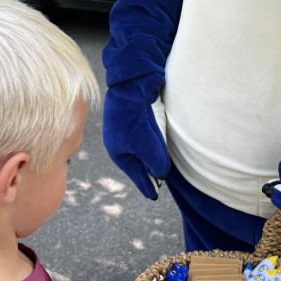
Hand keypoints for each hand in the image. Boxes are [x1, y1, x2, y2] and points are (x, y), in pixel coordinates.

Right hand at [103, 80, 170, 199]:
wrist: (130, 83)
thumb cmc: (134, 117)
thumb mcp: (147, 145)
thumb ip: (155, 163)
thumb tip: (161, 174)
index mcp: (119, 154)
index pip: (137, 175)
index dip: (147, 186)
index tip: (154, 197)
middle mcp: (121, 144)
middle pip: (138, 163)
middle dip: (147, 173)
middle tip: (158, 185)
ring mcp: (126, 130)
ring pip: (141, 150)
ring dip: (150, 158)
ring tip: (159, 168)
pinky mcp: (134, 118)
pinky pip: (143, 138)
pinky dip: (151, 144)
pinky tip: (157, 144)